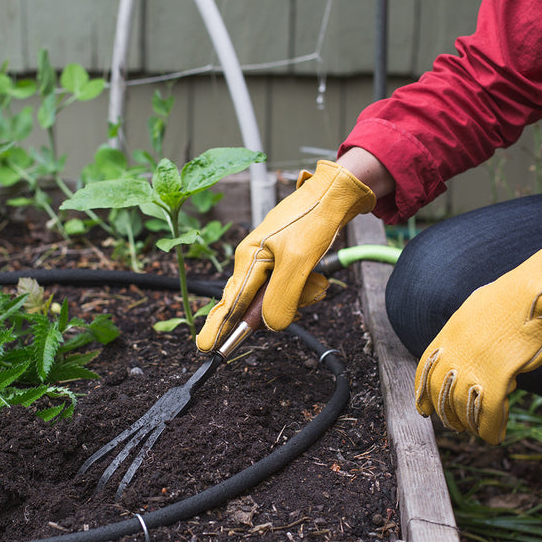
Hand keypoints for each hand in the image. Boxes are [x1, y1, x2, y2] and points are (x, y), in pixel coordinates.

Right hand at [196, 160, 375, 351]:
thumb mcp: (298, 261)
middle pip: (256, 303)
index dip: (220, 326)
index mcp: (248, 259)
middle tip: (306, 291)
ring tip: (316, 281)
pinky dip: (307, 287)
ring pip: (279, 298)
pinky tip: (317, 277)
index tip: (206, 347)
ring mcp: (269, 262)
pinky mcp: (285, 262)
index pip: (231, 302)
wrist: (335, 194)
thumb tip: (270, 325)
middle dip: (284, 305)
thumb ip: (282, 295)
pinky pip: (291, 288)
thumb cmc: (312, 219)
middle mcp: (253, 262)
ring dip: (301, 295)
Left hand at [414, 223, 541, 443]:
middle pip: (441, 392)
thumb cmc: (523, 295)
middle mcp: (457, 348)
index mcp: (452, 330)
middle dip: (447, 413)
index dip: (423, 392)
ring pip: (463, 407)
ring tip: (479, 431)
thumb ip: (474, 330)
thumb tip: (479, 346)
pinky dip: (491, 429)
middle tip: (457, 425)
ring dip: (470, 424)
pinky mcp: (499, 374)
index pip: (426, 367)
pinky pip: (489, 412)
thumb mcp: (483, 308)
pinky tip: (496, 435)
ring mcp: (475, 362)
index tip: (424, 408)